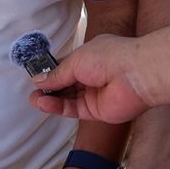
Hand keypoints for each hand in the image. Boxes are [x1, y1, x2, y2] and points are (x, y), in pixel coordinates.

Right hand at [29, 35, 150, 123]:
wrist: (136, 74)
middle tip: (33, 91)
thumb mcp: (75, 60)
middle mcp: (93, 76)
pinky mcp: (97, 111)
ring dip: (50, 99)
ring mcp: (95, 94)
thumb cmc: (110, 58)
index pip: (66, 66)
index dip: (51, 72)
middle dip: (49, 88)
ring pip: (68, 99)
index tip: (36, 77)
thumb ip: (57, 74)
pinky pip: (74, 109)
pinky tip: (44, 104)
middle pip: (65, 84)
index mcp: (90, 57)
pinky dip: (58, 108)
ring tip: (34, 100)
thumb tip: (39, 80)